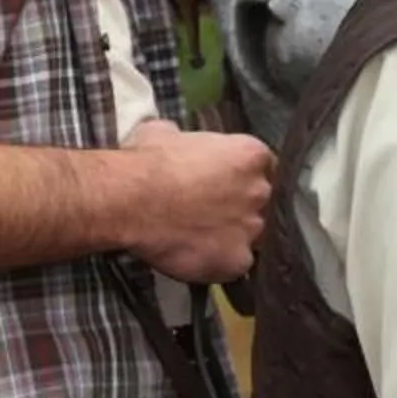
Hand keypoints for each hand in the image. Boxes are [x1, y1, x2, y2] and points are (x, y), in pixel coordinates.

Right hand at [120, 118, 273, 283]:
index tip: (229, 184)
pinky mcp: (237, 261)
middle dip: (242, 208)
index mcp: (250, 155)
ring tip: (202, 238)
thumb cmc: (147, 163)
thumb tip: (175, 138)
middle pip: (264, 203)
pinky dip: (220, 263)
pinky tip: (198, 257)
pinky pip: (236, 265)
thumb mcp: (166, 132)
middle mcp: (260, 191)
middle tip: (212, 212)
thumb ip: (186, 137)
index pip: (265, 167)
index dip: (245, 178)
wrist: (131, 201)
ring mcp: (251, 228)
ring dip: (232, 237)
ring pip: (252, 237)